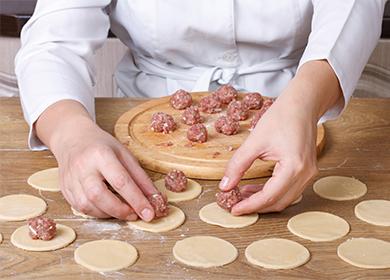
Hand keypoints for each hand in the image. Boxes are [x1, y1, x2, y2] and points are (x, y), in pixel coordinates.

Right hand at [36, 100, 156, 220]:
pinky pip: (80, 208)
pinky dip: (97, 212)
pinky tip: (108, 208)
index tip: (149, 213)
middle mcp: (82, 167)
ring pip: (87, 206)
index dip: (137, 200)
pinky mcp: (64, 189)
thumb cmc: (101, 146)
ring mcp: (70, 179)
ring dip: (109, 213)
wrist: (72, 138)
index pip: (121, 181)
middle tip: (135, 214)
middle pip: (99, 195)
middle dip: (121, 210)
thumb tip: (155, 199)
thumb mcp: (124, 155)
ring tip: (123, 210)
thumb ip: (140, 177)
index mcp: (101, 154)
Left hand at [219, 60, 341, 214]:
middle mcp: (306, 174)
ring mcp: (309, 174)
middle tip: (236, 204)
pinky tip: (256, 188)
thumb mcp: (254, 142)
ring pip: (284, 199)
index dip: (249, 206)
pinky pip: (289, 190)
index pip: (269, 196)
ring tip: (242, 194)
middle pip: (279, 202)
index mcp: (294, 166)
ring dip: (264, 200)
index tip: (234, 210)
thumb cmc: (281, 117)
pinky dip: (272, 193)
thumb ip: (238, 165)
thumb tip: (225, 186)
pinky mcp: (307, 171)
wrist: (301, 104)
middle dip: (256, 206)